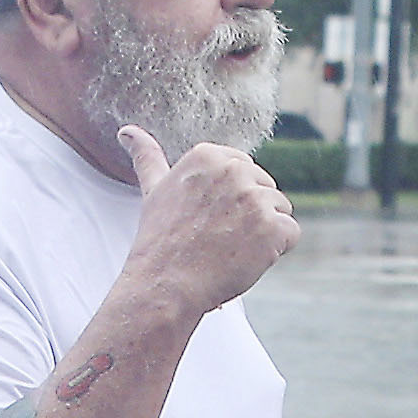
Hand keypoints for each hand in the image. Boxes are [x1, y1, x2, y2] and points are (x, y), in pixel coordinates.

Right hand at [117, 123, 299, 314]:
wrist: (166, 285)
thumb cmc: (160, 242)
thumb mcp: (153, 190)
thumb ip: (148, 157)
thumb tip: (127, 132)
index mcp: (208, 155)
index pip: (245, 171)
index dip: (232, 202)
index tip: (209, 219)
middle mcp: (233, 170)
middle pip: (266, 189)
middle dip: (250, 216)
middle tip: (217, 237)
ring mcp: (254, 197)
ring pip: (281, 211)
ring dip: (264, 234)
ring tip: (230, 248)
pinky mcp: (272, 226)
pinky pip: (291, 234)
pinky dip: (276, 251)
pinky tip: (247, 258)